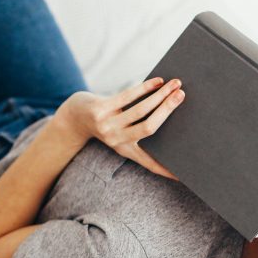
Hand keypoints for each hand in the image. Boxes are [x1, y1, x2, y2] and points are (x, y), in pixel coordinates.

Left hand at [52, 77, 184, 180]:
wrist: (74, 118)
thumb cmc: (107, 123)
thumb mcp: (122, 134)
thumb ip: (141, 130)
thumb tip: (169, 113)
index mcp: (127, 150)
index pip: (150, 163)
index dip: (167, 170)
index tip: (183, 176)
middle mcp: (117, 141)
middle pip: (149, 127)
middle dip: (167, 110)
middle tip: (182, 95)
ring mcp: (107, 125)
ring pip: (140, 110)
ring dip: (160, 95)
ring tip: (175, 85)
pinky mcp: (100, 109)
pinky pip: (127, 97)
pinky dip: (144, 88)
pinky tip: (157, 81)